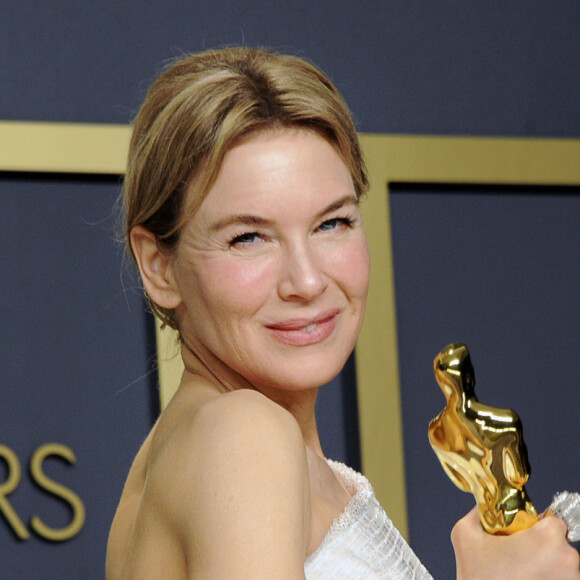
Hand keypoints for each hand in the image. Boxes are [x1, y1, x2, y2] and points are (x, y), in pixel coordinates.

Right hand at [452, 507, 579, 579]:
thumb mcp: (464, 536)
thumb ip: (476, 513)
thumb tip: (484, 506)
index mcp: (548, 539)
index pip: (554, 519)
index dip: (536, 525)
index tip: (523, 534)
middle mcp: (569, 562)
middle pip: (559, 543)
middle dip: (541, 548)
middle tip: (518, 556)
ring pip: (561, 565)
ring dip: (545, 567)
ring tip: (521, 575)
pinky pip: (560, 579)